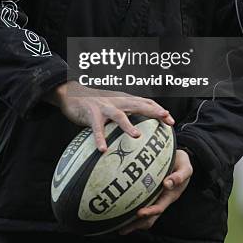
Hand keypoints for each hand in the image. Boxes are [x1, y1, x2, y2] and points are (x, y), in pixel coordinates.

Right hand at [48, 80, 174, 151]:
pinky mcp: (91, 114)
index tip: (171, 120)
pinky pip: (96, 128)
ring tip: (137, 136)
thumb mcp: (113, 105)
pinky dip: (100, 138)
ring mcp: (104, 107)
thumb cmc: (94, 103)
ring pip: (119, 115)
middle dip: (154, 112)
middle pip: (138, 105)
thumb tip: (139, 130)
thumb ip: (125, 113)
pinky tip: (103, 149)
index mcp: (123, 99)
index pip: (144, 102)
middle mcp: (116, 101)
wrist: (71, 93)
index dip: (158, 110)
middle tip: (167, 120)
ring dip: (128, 125)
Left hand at [119, 149, 192, 234]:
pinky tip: (120, 209)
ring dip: (132, 221)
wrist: (181, 161)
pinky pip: (140, 204)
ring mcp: (156, 198)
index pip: (159, 208)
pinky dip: (131, 210)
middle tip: (121, 229)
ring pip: (144, 215)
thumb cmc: (182, 164)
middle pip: (149, 218)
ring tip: (118, 225)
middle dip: (136, 224)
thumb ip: (179, 176)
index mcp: (171, 195)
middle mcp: (162, 200)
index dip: (149, 212)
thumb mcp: (186, 168)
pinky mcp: (150, 194)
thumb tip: (167, 183)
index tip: (139, 214)